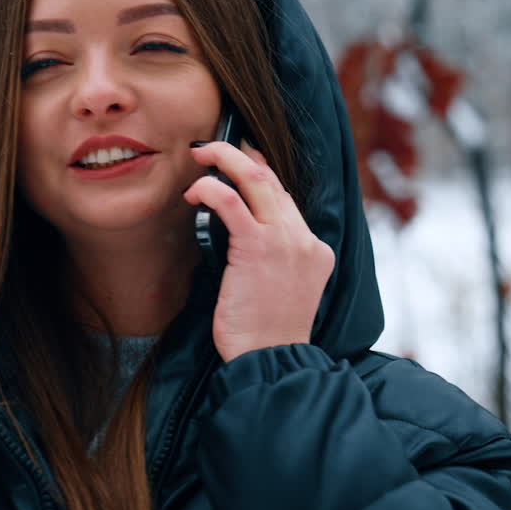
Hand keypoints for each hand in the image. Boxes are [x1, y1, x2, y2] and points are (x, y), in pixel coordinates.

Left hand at [183, 141, 334, 362]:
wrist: (271, 361)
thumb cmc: (266, 336)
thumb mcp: (282, 292)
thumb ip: (273, 261)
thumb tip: (237, 236)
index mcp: (315, 251)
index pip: (287, 200)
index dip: (260, 175)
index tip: (240, 163)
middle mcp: (306, 240)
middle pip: (274, 181)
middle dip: (241, 157)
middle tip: (213, 148)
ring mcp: (286, 241)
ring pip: (256, 180)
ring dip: (225, 159)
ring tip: (201, 155)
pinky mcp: (258, 248)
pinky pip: (231, 202)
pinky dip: (210, 188)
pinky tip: (194, 192)